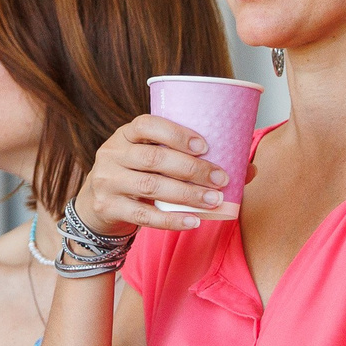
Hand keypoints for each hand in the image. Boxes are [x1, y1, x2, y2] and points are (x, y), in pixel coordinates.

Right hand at [71, 114, 238, 237]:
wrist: (97, 206)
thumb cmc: (138, 177)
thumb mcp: (154, 161)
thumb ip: (191, 159)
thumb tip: (248, 169)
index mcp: (126, 134)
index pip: (146, 124)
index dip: (176, 133)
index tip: (205, 146)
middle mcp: (112, 154)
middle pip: (154, 158)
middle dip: (192, 168)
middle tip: (221, 179)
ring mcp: (107, 181)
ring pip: (150, 186)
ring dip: (187, 194)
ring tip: (213, 200)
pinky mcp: (108, 208)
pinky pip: (143, 216)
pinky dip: (171, 220)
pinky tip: (193, 221)